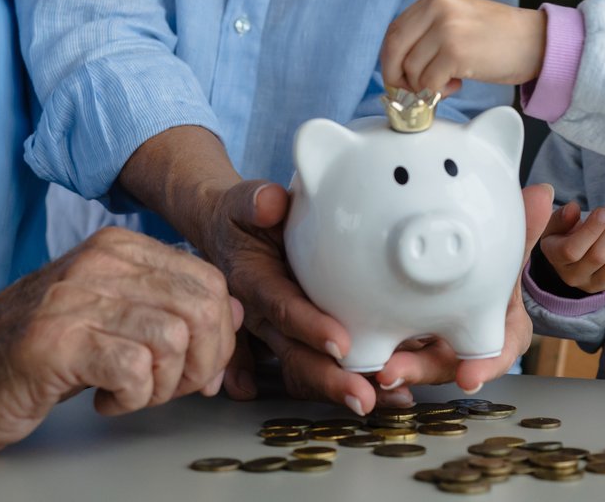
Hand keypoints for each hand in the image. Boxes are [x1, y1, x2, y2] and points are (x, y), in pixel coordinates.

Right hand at [0, 227, 240, 457]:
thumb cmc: (30, 356)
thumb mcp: (107, 317)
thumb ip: (166, 308)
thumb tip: (236, 314)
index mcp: (116, 248)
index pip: (208, 280)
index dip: (219, 336)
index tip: (195, 371)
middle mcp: (98, 262)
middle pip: (202, 307)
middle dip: (203, 362)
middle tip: (167, 390)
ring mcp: (74, 299)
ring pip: (174, 339)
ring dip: (164, 386)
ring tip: (131, 394)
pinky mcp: (54, 344)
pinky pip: (135, 370)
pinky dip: (132, 398)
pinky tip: (105, 401)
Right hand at [194, 178, 383, 414]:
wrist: (225, 235)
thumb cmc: (242, 218)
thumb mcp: (243, 202)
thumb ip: (254, 201)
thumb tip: (271, 203)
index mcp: (253, 283)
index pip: (282, 308)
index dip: (310, 327)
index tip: (341, 344)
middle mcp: (260, 317)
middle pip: (294, 354)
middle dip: (329, 380)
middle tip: (365, 398)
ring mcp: (271, 335)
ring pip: (302, 370)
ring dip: (337, 390)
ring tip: (380, 401)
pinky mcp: (284, 342)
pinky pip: (305, 371)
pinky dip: (332, 388)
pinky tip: (368, 398)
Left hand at [373, 184, 555, 394]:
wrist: (467, 270)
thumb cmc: (491, 266)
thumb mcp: (508, 248)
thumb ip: (523, 226)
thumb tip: (544, 194)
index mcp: (496, 329)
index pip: (494, 353)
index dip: (483, 367)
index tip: (469, 378)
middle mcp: (461, 344)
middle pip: (442, 364)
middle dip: (418, 370)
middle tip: (390, 370)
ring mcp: (427, 346)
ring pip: (408, 361)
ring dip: (387, 365)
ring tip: (363, 363)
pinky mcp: (397, 338)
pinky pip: (381, 347)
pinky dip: (366, 349)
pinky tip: (344, 346)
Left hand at [380, 0, 546, 96]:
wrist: (537, 42)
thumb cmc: (499, 37)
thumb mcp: (459, 19)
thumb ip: (428, 31)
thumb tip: (396, 64)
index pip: (394, 31)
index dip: (391, 60)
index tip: (399, 78)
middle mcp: (438, 7)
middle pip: (394, 49)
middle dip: (397, 77)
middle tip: (412, 91)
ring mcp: (446, 28)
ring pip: (411, 70)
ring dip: (425, 86)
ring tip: (450, 82)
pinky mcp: (455, 51)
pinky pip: (428, 83)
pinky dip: (438, 92)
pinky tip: (458, 84)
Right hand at [538, 199, 604, 294]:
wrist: (572, 256)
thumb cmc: (563, 234)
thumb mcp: (555, 223)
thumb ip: (561, 216)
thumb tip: (573, 208)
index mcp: (556, 259)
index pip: (572, 250)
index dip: (592, 230)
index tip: (603, 210)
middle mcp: (575, 277)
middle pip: (599, 256)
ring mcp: (596, 283)